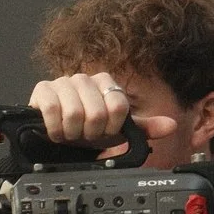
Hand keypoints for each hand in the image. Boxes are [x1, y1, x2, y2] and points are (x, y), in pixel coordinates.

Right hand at [27, 72, 178, 150]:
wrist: (59, 135)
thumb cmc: (88, 129)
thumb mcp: (118, 130)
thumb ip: (145, 128)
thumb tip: (171, 125)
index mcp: (106, 83)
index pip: (119, 107)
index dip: (111, 128)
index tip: (105, 132)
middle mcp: (84, 78)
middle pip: (97, 113)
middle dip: (91, 133)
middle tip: (85, 135)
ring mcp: (62, 82)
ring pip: (75, 113)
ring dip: (73, 133)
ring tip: (71, 132)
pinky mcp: (42, 90)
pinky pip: (53, 111)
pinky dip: (55, 129)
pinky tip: (56, 130)